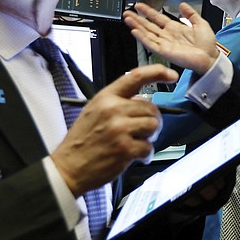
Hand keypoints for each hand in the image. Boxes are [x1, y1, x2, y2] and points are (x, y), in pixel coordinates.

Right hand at [51, 64, 177, 195]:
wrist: (68, 167)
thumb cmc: (82, 141)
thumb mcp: (94, 111)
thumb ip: (117, 102)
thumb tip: (141, 101)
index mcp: (105, 97)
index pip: (136, 77)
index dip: (158, 72)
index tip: (171, 74)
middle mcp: (113, 110)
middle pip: (151, 108)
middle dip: (151, 120)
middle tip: (140, 131)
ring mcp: (119, 129)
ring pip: (153, 125)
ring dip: (149, 137)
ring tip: (136, 142)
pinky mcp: (125, 149)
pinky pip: (149, 147)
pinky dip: (145, 154)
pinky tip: (135, 156)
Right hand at [124, 2, 218, 74]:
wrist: (210, 58)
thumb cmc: (207, 45)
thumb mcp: (200, 23)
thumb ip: (190, 14)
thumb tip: (183, 5)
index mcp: (175, 29)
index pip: (157, 18)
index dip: (148, 11)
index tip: (139, 6)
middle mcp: (167, 36)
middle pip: (148, 25)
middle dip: (137, 18)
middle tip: (127, 12)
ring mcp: (164, 44)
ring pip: (147, 33)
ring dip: (136, 26)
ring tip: (127, 18)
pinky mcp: (164, 52)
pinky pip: (150, 44)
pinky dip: (142, 37)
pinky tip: (135, 31)